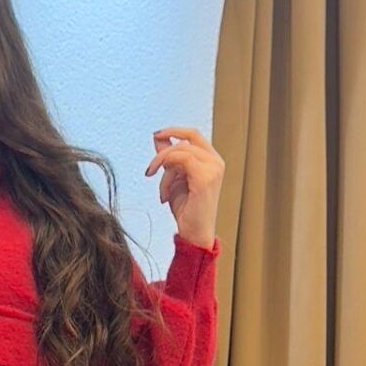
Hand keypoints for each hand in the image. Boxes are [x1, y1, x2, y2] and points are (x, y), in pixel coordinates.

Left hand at [145, 126, 223, 246]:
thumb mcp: (173, 179)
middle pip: (186, 139)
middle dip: (163, 151)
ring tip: (162, 192)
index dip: (174, 131)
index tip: (156, 136)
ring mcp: (213, 168)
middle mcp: (215, 162)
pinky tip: (164, 193)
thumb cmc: (187, 210)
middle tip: (150, 169)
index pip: (193, 135)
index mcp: (211, 160)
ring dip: (163, 168)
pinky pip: (181, 160)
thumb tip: (158, 139)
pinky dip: (167, 175)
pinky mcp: (206, 177)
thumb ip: (169, 159)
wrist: (194, 234)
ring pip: (181, 150)